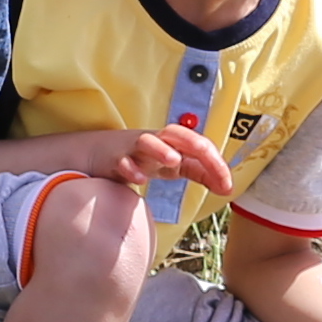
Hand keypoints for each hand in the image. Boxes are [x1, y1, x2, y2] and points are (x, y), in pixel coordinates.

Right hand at [72, 124, 238, 199]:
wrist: (95, 154)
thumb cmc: (138, 158)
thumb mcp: (172, 166)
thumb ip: (198, 173)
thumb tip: (227, 187)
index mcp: (173, 144)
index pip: (199, 147)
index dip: (216, 164)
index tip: (227, 187)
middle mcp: (156, 142)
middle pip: (177, 134)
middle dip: (195, 144)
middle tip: (211, 160)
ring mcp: (133, 148)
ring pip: (147, 142)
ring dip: (161, 149)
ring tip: (173, 160)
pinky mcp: (112, 158)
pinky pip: (120, 160)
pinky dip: (129, 167)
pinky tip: (138, 179)